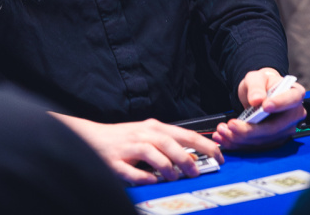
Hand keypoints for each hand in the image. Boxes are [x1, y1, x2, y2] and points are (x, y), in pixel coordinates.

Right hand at [51, 113, 222, 185]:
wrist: (90, 138)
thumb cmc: (124, 139)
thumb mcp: (149, 136)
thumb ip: (170, 145)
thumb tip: (194, 159)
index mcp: (153, 128)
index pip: (185, 134)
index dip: (204, 145)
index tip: (220, 156)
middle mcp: (142, 134)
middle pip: (168, 142)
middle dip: (185, 157)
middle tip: (195, 172)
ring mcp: (127, 147)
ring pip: (151, 152)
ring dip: (166, 166)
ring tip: (174, 177)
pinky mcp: (114, 161)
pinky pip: (130, 170)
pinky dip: (142, 176)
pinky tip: (151, 181)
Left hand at [214, 68, 305, 150]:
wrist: (257, 94)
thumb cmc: (261, 84)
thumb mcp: (256, 78)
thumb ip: (256, 86)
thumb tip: (257, 99)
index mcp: (295, 95)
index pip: (291, 100)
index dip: (279, 104)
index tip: (264, 106)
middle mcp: (293, 116)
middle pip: (274, 128)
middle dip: (250, 130)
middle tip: (231, 124)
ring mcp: (284, 131)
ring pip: (263, 141)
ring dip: (240, 139)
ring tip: (222, 130)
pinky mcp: (272, 141)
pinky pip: (256, 146)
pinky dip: (238, 144)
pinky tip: (224, 138)